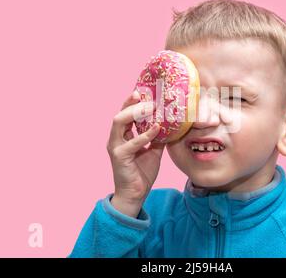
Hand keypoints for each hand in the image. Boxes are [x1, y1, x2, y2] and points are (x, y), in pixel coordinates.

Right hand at [107, 90, 164, 216]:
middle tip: (146, 95)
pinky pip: (132, 142)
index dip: (133, 102)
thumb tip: (170, 123)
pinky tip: (157, 128)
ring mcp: (115, 146)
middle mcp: (116, 138)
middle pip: (120, 113)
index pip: (126, 114)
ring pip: (119, 122)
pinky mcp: (119, 156)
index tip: (146, 91)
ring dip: (135, 112)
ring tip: (151, 107)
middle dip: (132, 102)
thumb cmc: (142, 172)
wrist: (135, 194)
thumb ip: (158, 137)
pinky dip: (145, 134)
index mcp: (123, 136)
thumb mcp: (153, 150)